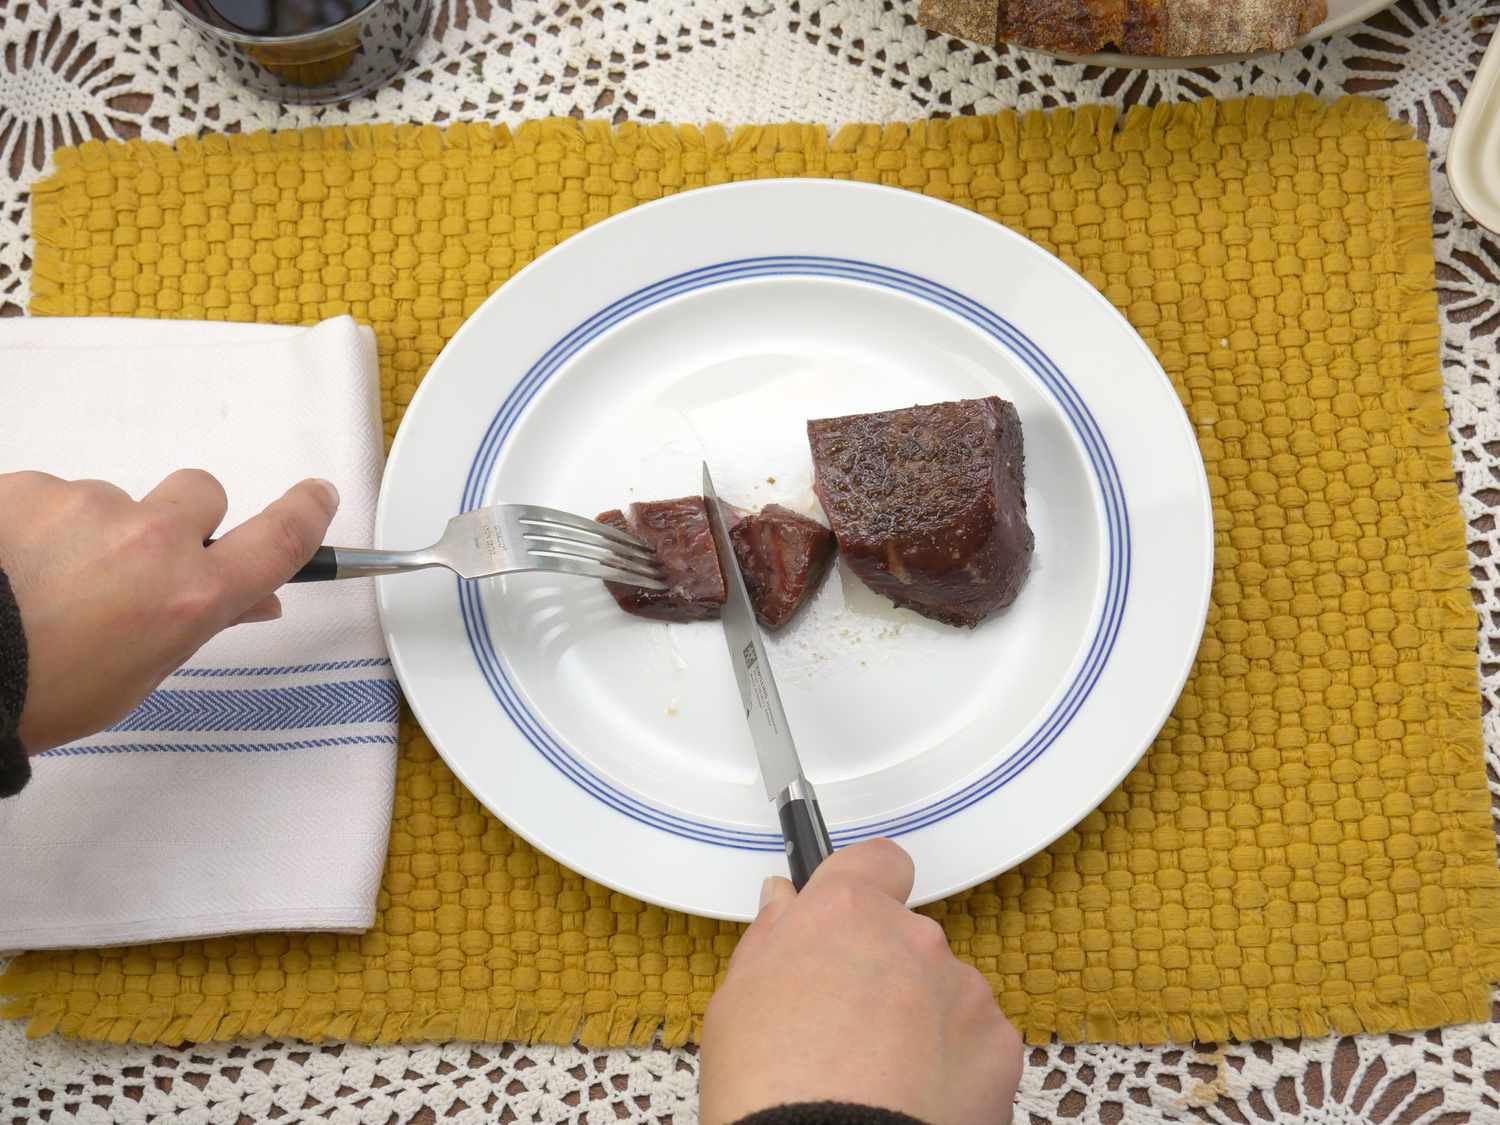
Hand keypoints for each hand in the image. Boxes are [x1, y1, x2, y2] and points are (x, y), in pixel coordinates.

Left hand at [0, 469, 337, 751]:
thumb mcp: (138, 674)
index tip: (317, 495)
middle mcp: (153, 541)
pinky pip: (52, 495)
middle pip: (201, 493)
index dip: (306, 513)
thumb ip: (196, 622)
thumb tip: (251, 597)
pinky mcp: (29, 487)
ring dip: (96, 531)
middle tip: (138, 565)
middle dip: (182, 521)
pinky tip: (11, 566)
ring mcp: (89, 506)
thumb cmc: (45, 693)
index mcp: (191, 596)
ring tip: (47, 583)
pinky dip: (39, 524)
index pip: (279, 539)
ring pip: (115, 501)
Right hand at [700, 840, 1021, 1124]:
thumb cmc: (772, 1087)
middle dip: (886, 972)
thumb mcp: (738, 999)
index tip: (857, 914)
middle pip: (906, 938)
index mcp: (845, 913)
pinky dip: (956, 1065)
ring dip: (922, 1020)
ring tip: (881, 1076)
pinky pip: (977, 1040)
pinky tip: (917, 1097)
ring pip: (944, 991)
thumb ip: (772, 936)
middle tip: (849, 1027)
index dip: (870, 885)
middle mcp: (912, 937)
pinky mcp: (999, 1043)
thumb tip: (784, 903)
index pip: (878, 861)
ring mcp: (962, 988)